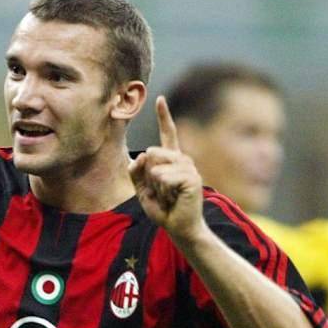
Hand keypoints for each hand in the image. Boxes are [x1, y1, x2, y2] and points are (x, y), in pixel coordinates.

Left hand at [128, 96, 206, 241]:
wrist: (179, 228)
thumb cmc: (162, 209)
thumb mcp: (142, 189)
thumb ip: (136, 172)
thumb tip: (142, 154)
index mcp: (171, 160)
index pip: (168, 134)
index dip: (164, 116)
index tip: (160, 99)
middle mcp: (182, 159)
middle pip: (151, 152)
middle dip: (147, 176)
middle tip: (161, 192)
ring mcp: (189, 168)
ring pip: (156, 166)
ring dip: (155, 185)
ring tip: (168, 196)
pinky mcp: (192, 178)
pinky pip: (164, 176)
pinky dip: (162, 188)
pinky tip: (172, 197)